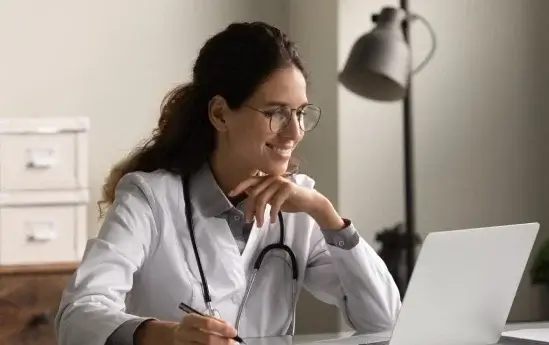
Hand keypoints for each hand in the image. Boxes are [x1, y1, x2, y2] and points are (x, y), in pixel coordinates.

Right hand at [174, 313, 237, 344]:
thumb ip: (215, 321)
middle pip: (208, 339)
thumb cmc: (193, 325)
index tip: (233, 332)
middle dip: (224, 342)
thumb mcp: (200, 318)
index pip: (208, 323)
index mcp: (190, 320)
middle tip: (234, 342)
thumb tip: (231, 329)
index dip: (222, 328)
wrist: (175, 335)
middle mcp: (185, 333)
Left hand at [229, 175, 344, 229]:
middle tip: (249, 221)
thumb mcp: (272, 199)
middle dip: (250, 209)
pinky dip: (273, 214)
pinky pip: (275, 203)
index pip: (250, 180)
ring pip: (263, 199)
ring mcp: (280, 182)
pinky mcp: (287, 188)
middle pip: (254, 193)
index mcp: (267, 179)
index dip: (240, 186)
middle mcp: (272, 178)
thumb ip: (261, 196)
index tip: (231, 194)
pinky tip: (273, 221)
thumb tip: (248, 196)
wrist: (309, 202)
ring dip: (260, 214)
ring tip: (260, 224)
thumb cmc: (290, 200)